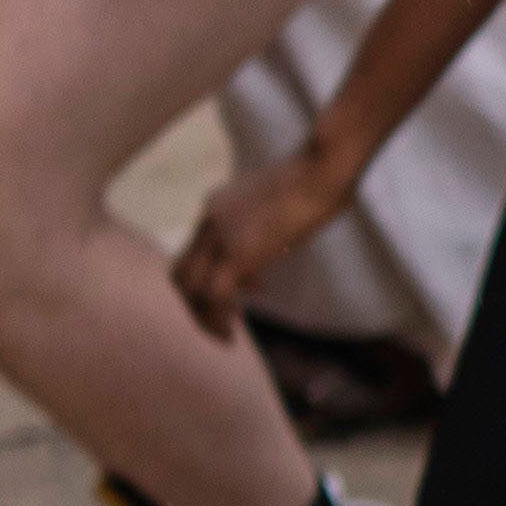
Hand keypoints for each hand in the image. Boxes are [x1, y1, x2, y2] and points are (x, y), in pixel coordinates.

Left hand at [171, 143, 360, 329]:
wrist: (323, 168)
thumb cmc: (318, 179)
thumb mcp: (281, 205)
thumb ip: (267, 229)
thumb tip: (271, 251)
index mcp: (217, 205)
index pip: (196, 251)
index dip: (211, 278)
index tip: (248, 291)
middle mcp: (208, 218)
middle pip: (182, 272)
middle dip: (195, 304)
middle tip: (219, 324)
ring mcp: (219, 234)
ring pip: (190, 287)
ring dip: (203, 316)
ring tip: (224, 337)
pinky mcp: (238, 251)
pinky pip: (215, 294)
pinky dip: (218, 317)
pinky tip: (230, 332)